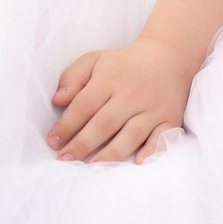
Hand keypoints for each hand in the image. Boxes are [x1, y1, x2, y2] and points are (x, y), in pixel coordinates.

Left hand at [48, 36, 197, 164]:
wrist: (167, 56)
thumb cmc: (123, 64)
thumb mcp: (94, 61)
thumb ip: (73, 78)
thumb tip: (58, 101)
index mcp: (108, 80)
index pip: (84, 105)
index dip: (67, 125)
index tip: (52, 141)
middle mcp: (130, 95)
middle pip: (104, 123)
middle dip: (83, 143)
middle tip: (66, 160)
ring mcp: (152, 108)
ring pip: (131, 134)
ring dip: (112, 152)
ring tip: (94, 167)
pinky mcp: (170, 119)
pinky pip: (162, 137)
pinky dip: (152, 150)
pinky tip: (139, 162)